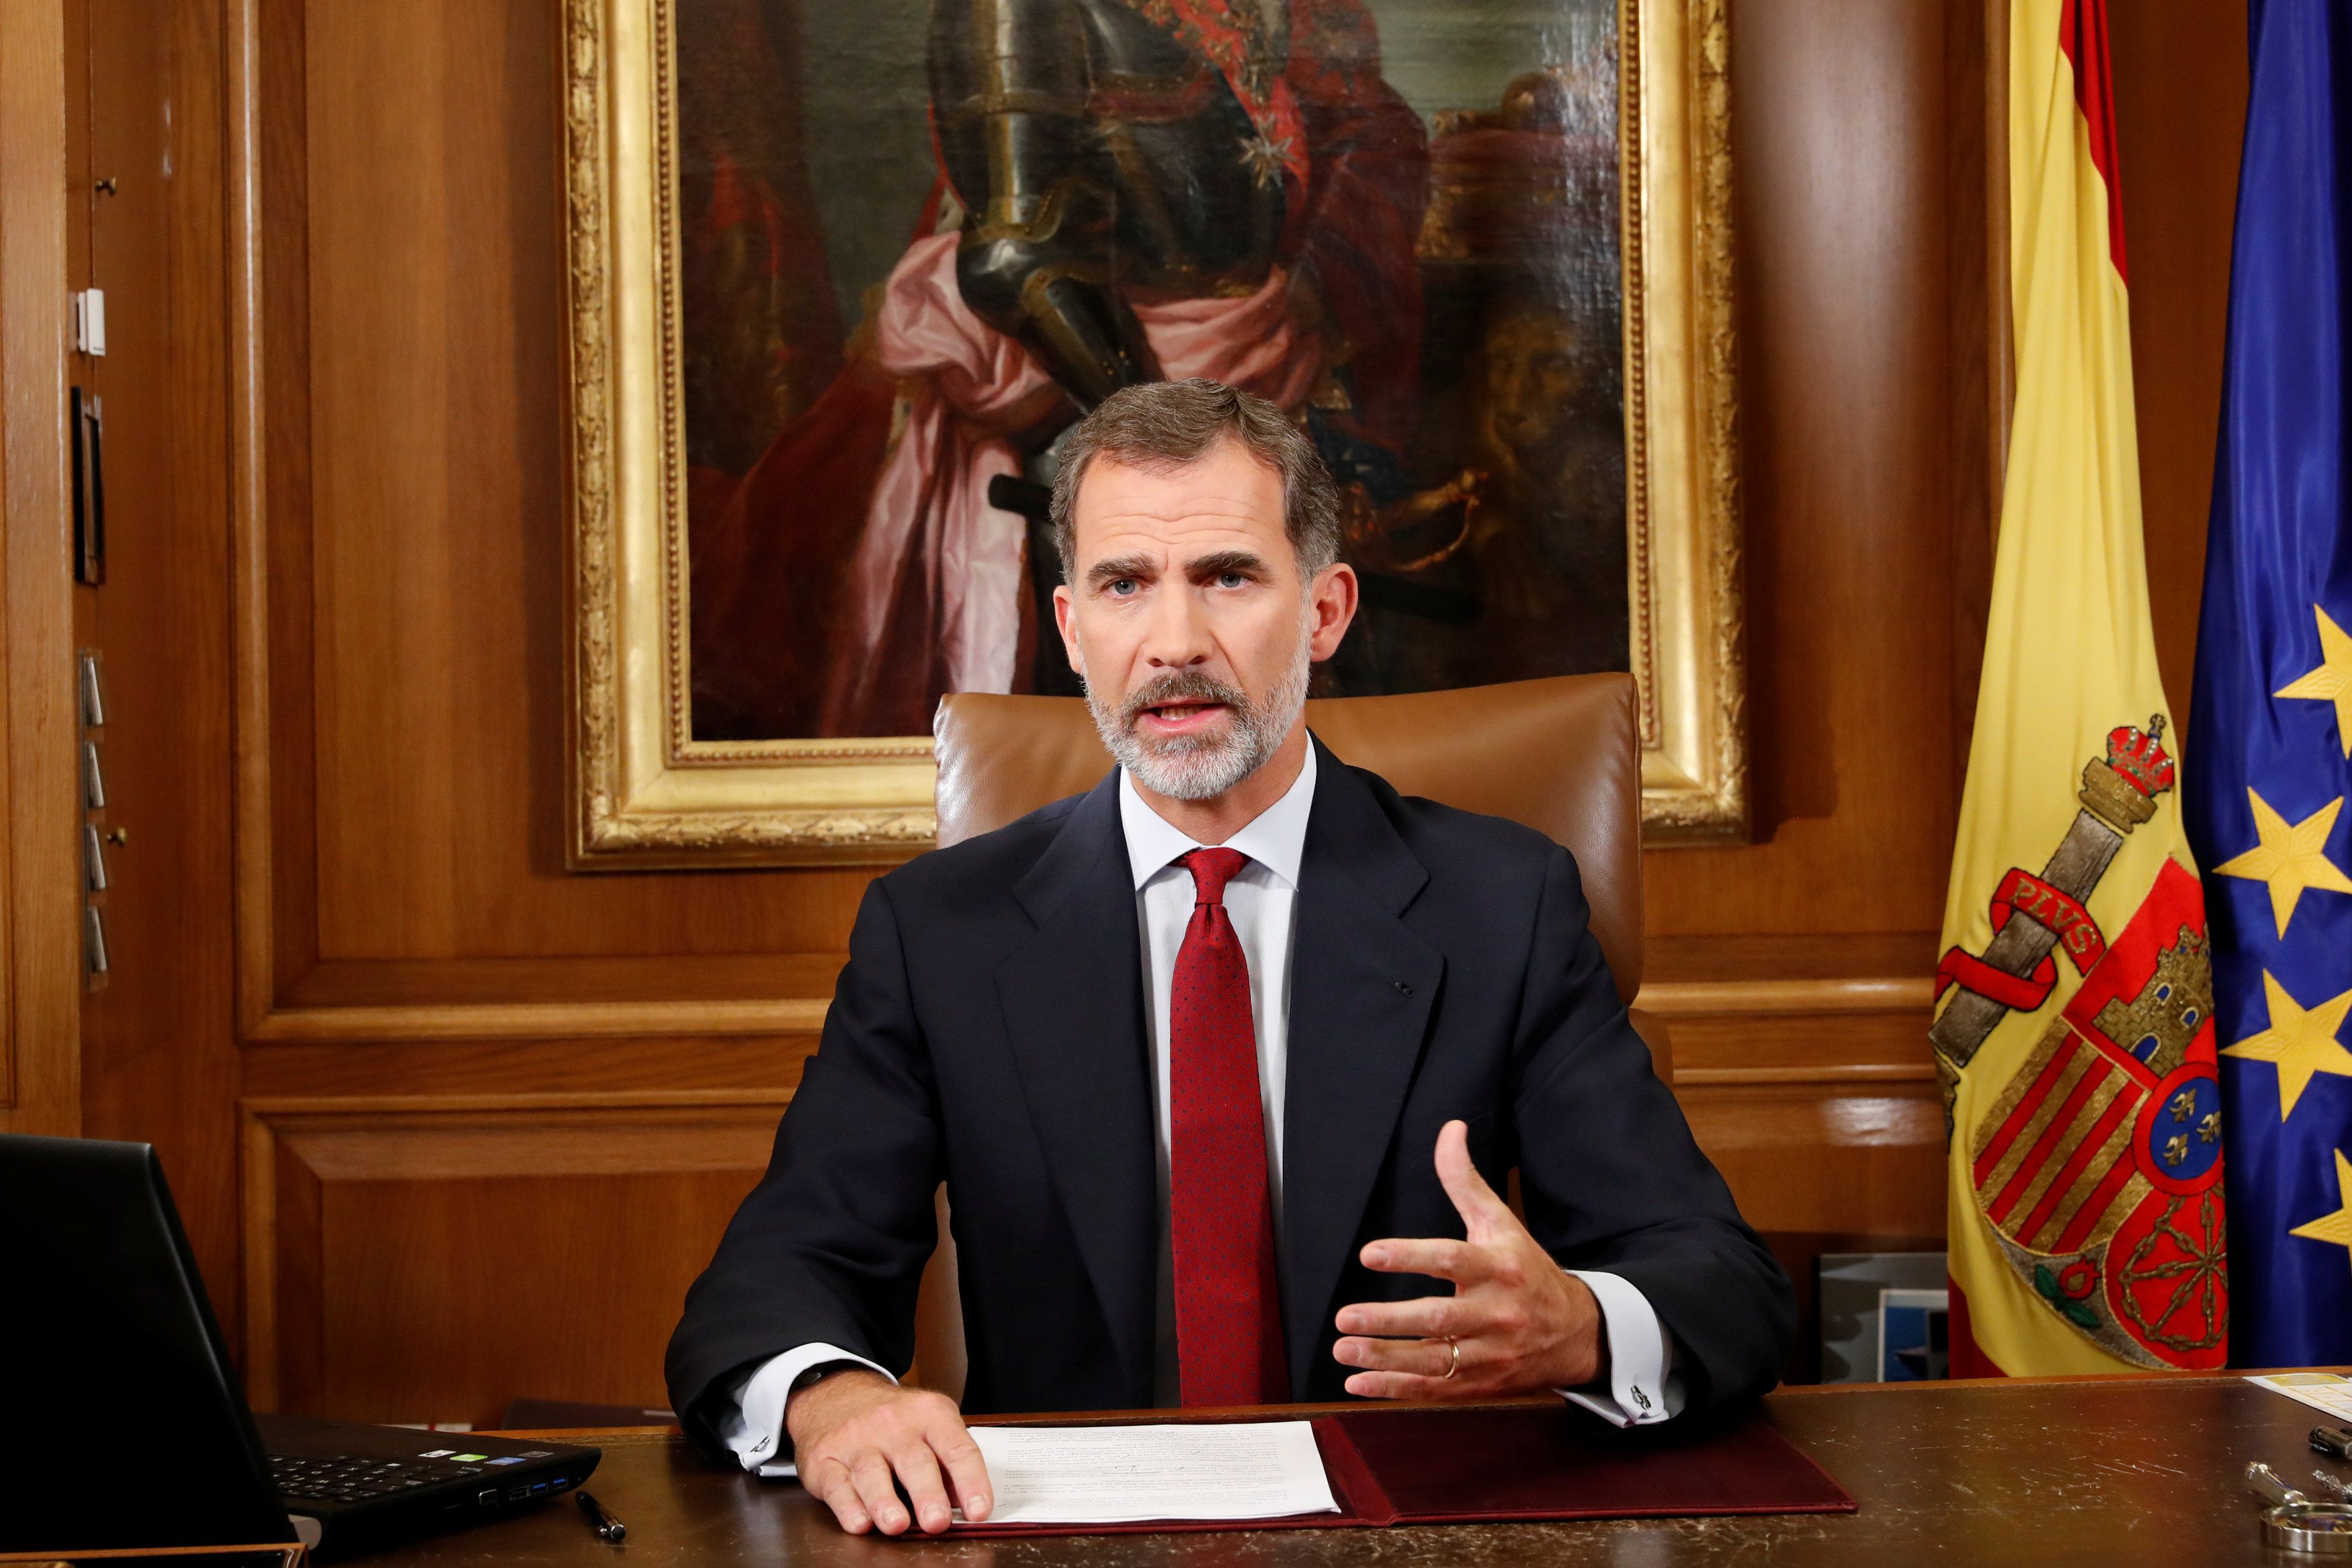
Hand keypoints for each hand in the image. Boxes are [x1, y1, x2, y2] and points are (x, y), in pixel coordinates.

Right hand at [785, 1370, 990, 1535]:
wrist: (836, 1393)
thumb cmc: (893, 1422)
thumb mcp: (928, 1424)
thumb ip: (947, 1462)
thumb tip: (966, 1506)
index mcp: (929, 1414)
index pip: (957, 1449)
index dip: (971, 1481)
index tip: (979, 1511)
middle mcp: (892, 1424)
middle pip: (915, 1461)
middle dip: (927, 1493)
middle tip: (937, 1522)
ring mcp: (856, 1440)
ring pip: (871, 1472)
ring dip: (885, 1501)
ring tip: (897, 1525)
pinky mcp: (824, 1459)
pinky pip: (837, 1484)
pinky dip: (848, 1506)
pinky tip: (859, 1523)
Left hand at [1332, 1119, 1604, 1398]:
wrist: (1577, 1333)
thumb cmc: (1527, 1270)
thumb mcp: (1502, 1222)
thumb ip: (1466, 1181)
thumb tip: (1450, 1128)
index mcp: (1499, 1268)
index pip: (1451, 1260)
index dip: (1410, 1256)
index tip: (1369, 1254)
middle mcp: (1497, 1313)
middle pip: (1440, 1319)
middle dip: (1389, 1321)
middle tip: (1344, 1317)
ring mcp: (1491, 1355)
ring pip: (1435, 1362)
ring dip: (1385, 1359)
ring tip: (1343, 1349)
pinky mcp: (1483, 1385)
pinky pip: (1437, 1391)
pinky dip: (1397, 1390)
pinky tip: (1359, 1385)